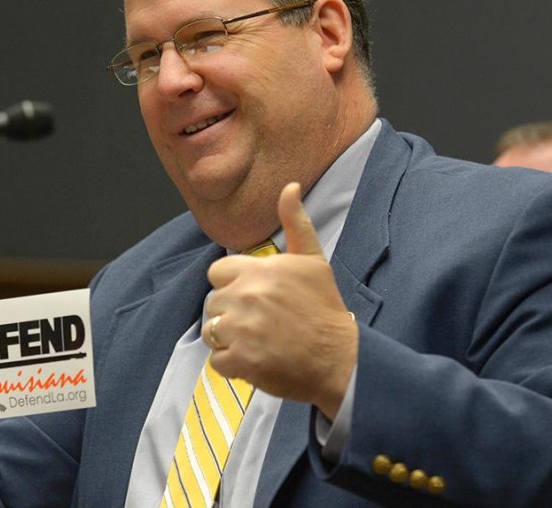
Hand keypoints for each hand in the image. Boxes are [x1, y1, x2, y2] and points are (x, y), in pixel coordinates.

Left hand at [204, 182, 357, 419]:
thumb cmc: (325, 309)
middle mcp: (247, 295)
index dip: (232, 285)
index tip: (252, 297)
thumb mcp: (314, 261)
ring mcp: (242, 329)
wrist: (340, 359)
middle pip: (212, 302)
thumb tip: (290, 186)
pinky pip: (216, 361)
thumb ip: (296, 223)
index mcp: (261, 270)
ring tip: (256, 342)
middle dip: (230, 313)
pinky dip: (231, 365)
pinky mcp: (240, 360)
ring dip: (228, 339)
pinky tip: (255, 360)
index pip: (217, 272)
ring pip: (211, 330)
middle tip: (259, 323)